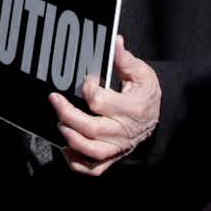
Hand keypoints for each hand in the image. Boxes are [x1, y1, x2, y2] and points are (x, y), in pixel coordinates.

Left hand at [48, 44, 161, 174]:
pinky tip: (65, 148)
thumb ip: (125, 59)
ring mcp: (118, 148)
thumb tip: (115, 41)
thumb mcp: (141, 73)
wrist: (155, 118)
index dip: (88, 88)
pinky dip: (77, 162)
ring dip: (71, 138)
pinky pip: (93, 168)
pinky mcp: (112, 157)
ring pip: (91, 151)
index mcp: (131, 108)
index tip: (86, 80)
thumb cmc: (145, 94)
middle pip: (91, 129)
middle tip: (55, 100)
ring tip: (61, 123)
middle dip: (68, 114)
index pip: (100, 101)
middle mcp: (124, 131)